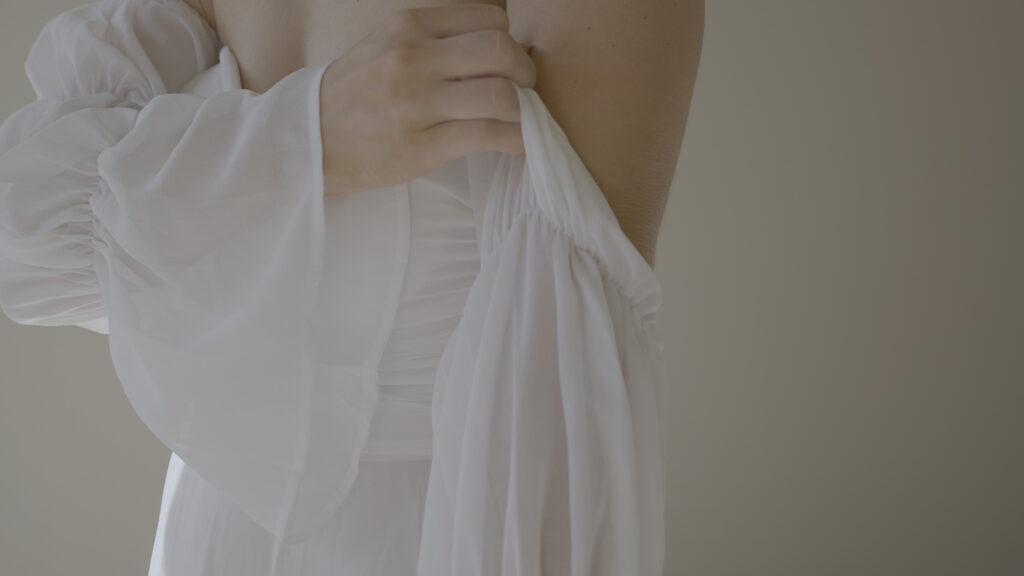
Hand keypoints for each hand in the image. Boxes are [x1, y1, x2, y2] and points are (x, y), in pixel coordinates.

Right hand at [319, 4, 536, 196]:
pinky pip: (488, 136)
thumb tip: (509, 47)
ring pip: (500, 95)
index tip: (513, 62)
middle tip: (525, 90)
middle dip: (525, 71)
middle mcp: (412, 58)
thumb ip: (439, 43)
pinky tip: (517, 145)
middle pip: (500, 50)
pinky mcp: (421, 145)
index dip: (511, 41)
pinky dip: (515, 140)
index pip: (488, 19)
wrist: (308, 141)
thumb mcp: (387, 48)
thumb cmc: (355, 96)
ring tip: (522, 121)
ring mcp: (416, 103)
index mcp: (408, 26)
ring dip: (524, 110)